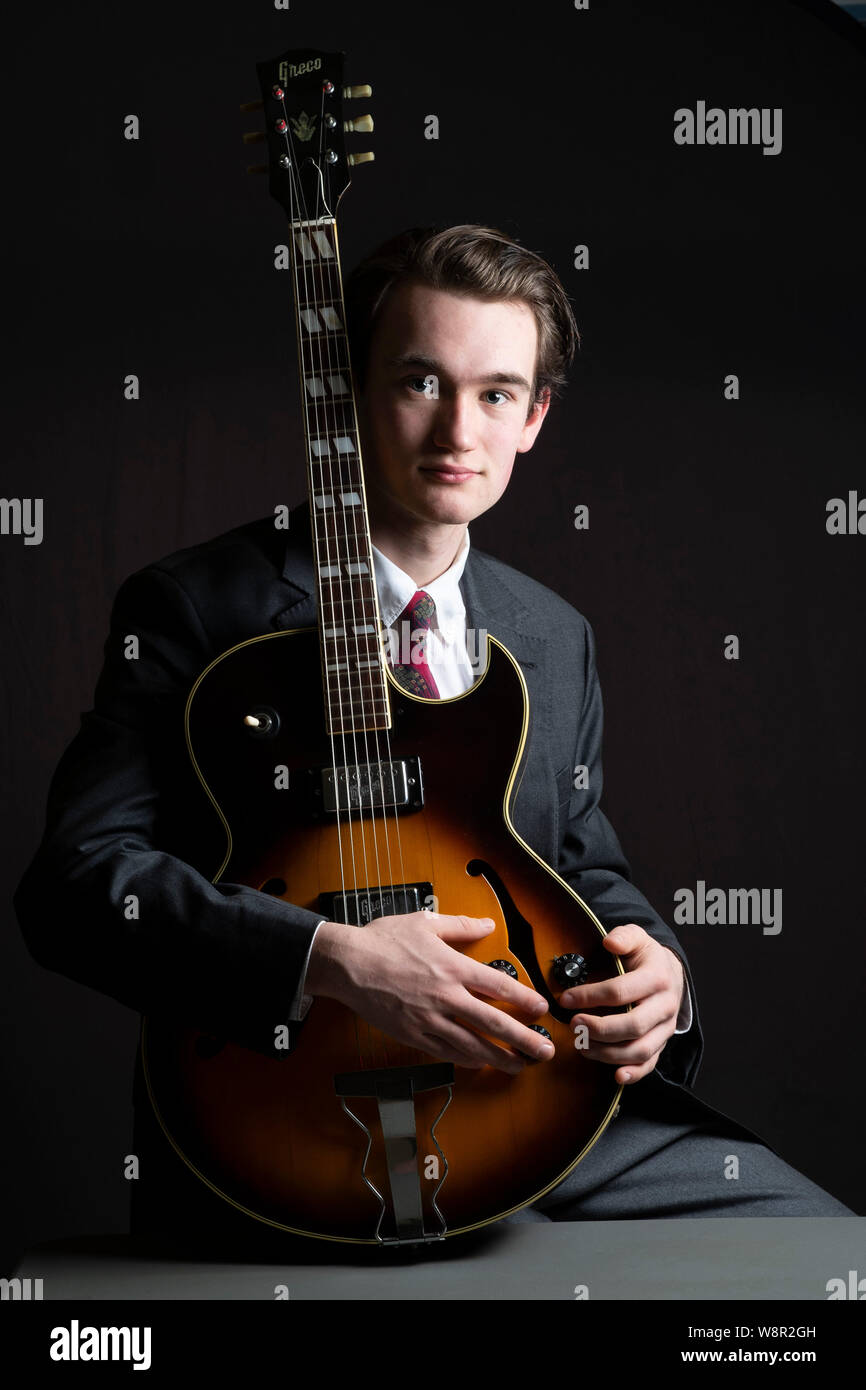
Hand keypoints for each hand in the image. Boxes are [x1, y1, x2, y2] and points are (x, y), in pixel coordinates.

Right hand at [305, 910, 553, 1074]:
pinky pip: (445, 1051)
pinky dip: (466, 1059)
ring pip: (472, 1045)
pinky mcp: (413, 1034)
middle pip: (493, 1023)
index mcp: (452, 966)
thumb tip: (487, 924)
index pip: (498, 986)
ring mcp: (429, 1019)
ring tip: (519, 1066)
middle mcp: (446, 996)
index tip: (542, 1009)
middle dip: (523, 1039)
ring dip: (500, 1058)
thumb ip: (461, 925)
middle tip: (544, 1051)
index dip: (524, 999)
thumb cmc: (384, 940)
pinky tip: (481, 1063)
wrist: (347, 964)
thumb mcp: (425, 922)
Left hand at [559, 924, 685, 1084]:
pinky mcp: (662, 1043)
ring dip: (608, 1052)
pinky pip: (651, 1063)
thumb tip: (610, 942)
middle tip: (573, 1025)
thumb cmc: (645, 957)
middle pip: (633, 1025)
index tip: (566, 999)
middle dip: (598, 1028)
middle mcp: (664, 1005)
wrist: (670, 973)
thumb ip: (623, 936)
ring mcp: (665, 1028)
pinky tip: (616, 1075)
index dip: (590, 997)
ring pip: (640, 1049)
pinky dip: (634, 1073)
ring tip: (582, 1045)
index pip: (620, 991)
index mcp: (657, 978)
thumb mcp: (637, 938)